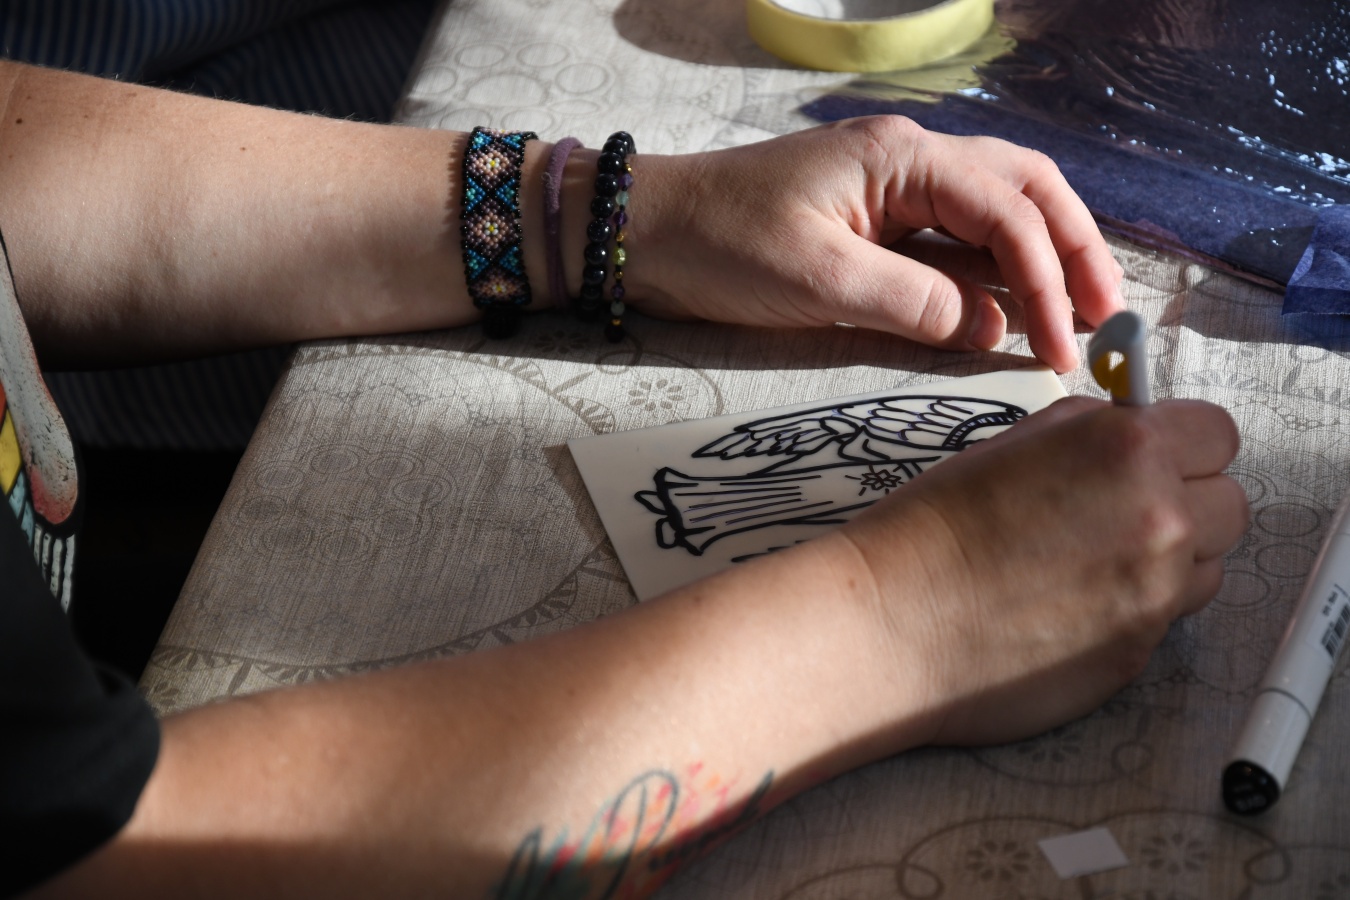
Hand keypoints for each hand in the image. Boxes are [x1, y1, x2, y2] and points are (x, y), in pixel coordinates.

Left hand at [630, 116, 1123, 371]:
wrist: (645, 235)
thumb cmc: (720, 246)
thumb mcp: (819, 281)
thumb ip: (915, 305)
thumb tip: (992, 329)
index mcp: (902, 159)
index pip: (1008, 209)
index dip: (1047, 278)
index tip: (1065, 344)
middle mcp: (909, 161)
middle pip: (1024, 189)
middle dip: (1072, 249)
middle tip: (1105, 315)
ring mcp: (892, 189)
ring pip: (994, 211)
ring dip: (1039, 259)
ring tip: (1077, 315)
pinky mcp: (873, 223)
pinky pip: (950, 241)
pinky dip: (989, 274)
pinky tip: (1008, 313)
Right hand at [839, 397, 1246, 745]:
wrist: (895, 618)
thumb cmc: (935, 526)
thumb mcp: (1016, 443)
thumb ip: (1092, 431)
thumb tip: (1135, 423)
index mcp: (1128, 450)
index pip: (1218, 434)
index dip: (1184, 443)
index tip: (1158, 456)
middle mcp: (1159, 519)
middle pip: (1230, 503)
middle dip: (1187, 503)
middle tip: (1123, 512)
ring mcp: (1155, 593)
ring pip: (1207, 566)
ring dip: (1170, 561)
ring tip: (1092, 564)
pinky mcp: (1139, 653)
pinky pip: (1167, 618)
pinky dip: (1134, 609)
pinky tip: (1070, 603)